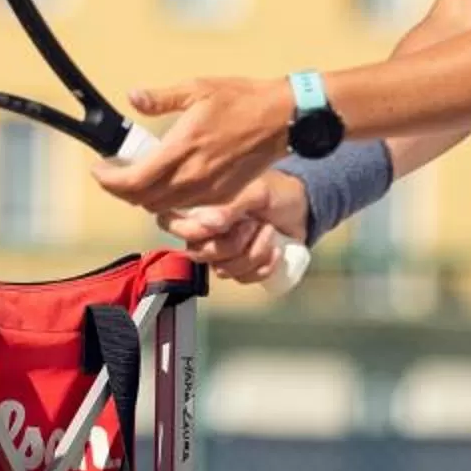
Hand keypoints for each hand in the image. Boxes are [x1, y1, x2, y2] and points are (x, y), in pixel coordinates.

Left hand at [92, 76, 296, 212]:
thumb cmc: (241, 100)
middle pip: (142, 200)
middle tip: (114, 172)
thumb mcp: (197, 88)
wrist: (281, 118)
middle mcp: (193, 177)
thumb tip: (133, 98)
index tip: (99, 170)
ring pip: (162, 209)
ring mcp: (209, 192)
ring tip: (136, 176)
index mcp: (182, 149)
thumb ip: (161, 98)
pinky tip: (165, 182)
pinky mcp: (222, 198)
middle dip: (121, 190)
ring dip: (143, 197)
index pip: (133, 180)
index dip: (109, 180)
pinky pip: (185, 211)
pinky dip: (167, 203)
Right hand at [158, 174, 310, 286]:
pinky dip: (264, 267)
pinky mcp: (242, 267)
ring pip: (223, 270)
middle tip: (253, 224)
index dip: (189, 230)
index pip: (169, 223)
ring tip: (269, 232)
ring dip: (253, 253)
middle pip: (198, 254)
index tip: (219, 224)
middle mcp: (204, 232)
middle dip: (231, 244)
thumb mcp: (253, 191)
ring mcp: (222, 253)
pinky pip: (244, 279)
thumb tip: (209, 223)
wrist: (300, 206)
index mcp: (198, 208)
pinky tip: (276, 251)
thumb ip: (229, 205)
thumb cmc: (272, 190)